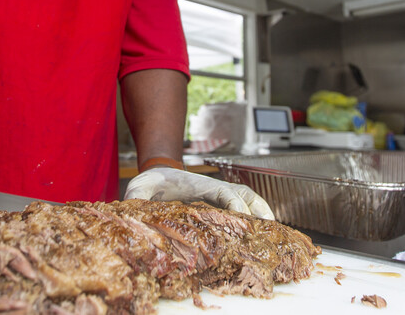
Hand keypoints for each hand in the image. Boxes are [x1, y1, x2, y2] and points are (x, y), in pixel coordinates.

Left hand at [124, 166, 274, 219]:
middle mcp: (214, 189)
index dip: (234, 204)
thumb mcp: (141, 186)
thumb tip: (130, 208)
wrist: (159, 174)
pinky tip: (263, 230)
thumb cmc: (152, 182)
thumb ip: (136, 195)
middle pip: (244, 194)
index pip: (224, 193)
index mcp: (199, 186)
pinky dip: (256, 214)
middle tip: (268, 225)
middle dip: (257, 208)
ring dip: (262, 211)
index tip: (242, 217)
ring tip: (274, 229)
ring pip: (248, 199)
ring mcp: (220, 196)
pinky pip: (244, 206)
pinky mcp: (221, 204)